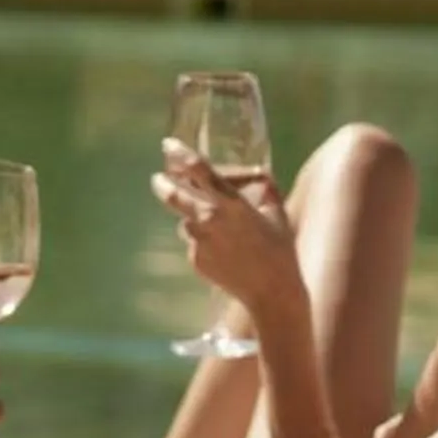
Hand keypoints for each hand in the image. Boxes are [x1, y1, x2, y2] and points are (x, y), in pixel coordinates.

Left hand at [153, 142, 298, 311]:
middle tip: (158, 179)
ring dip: (194, 220)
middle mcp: (210, 218)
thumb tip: (253, 173)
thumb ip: (262, 186)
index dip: (179, 154)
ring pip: (186, 221)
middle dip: (162, 184)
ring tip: (217, 230)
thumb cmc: (279, 249)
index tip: (167, 145)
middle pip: (174, 194)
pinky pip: (193, 243)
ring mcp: (200, 241)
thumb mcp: (276, 210)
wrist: (272, 292)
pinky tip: (223, 252)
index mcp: (231, 202)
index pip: (198, 169)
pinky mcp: (196, 260)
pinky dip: (202, 242)